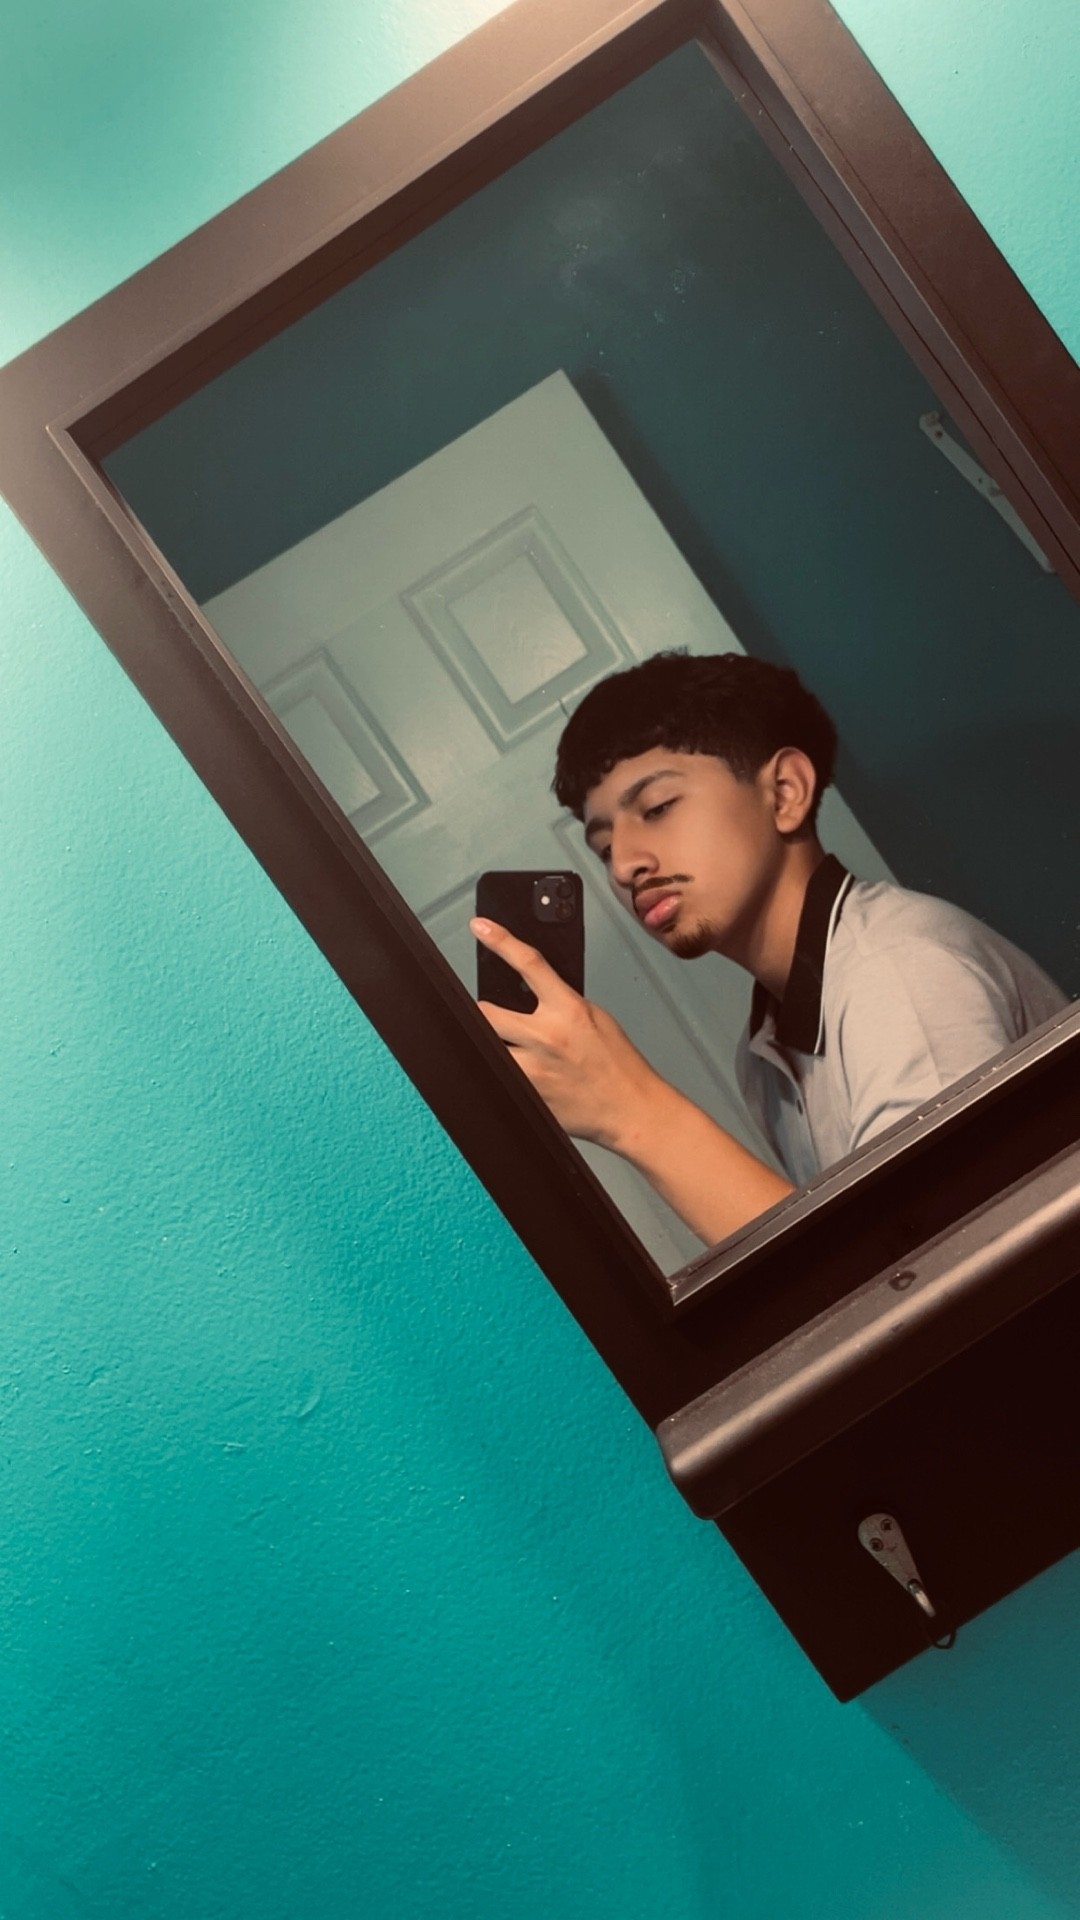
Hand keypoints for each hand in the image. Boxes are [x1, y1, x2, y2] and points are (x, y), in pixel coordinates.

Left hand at [471, 917, 660, 1148]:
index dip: (500, 940)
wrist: (630, 1109)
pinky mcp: (527, 1096)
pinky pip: (499, 1078)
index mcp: (568, 1010)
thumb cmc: (618, 1064)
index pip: (528, 964)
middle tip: (490, 1016)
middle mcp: (546, 1037)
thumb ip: (561, 1002)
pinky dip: (503, 1073)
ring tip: (508, 1049)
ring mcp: (533, 1070)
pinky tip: (520, 1075)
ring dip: (491, 1044)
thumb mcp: (595, 1017)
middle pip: (486, 1013)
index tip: (481, 928)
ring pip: (487, 1048)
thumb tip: (529, 991)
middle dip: (484, 1012)